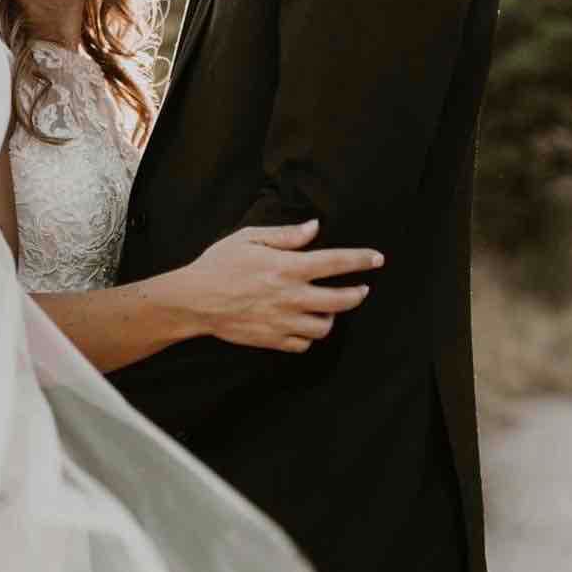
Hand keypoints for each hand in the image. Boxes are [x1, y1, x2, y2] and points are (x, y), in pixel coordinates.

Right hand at [182, 220, 382, 352]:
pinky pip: (303, 343)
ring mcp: (283, 321)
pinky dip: (308, 336)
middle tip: (361, 289)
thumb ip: (285, 235)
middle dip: (358, 294)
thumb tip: (314, 228)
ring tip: (326, 307)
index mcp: (287, 267)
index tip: (377, 258)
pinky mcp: (273, 339)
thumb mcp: (249, 238)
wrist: (194, 300)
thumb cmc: (219, 264)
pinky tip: (303, 324)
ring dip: (332, 316)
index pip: (336, 262)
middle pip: (342, 300)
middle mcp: (291, 296)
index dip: (361, 259)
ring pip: (325, 326)